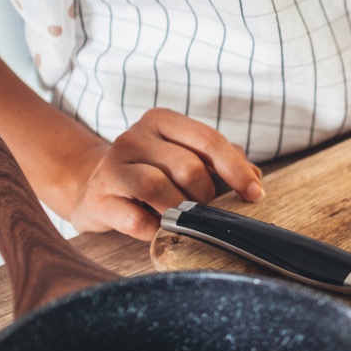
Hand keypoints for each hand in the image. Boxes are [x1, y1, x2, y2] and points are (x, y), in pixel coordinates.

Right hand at [68, 108, 264, 240]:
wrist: (96, 187)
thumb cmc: (154, 172)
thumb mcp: (187, 156)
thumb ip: (223, 161)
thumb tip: (255, 178)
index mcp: (162, 121)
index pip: (208, 140)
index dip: (237, 170)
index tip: (255, 194)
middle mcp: (134, 137)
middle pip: (188, 167)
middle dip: (204, 194)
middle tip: (201, 205)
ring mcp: (112, 167)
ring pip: (157, 188)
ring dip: (179, 211)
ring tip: (179, 216)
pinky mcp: (98, 199)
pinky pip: (135, 220)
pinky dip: (154, 229)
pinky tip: (156, 228)